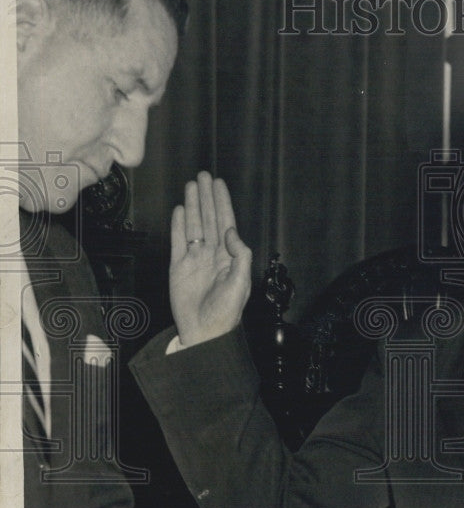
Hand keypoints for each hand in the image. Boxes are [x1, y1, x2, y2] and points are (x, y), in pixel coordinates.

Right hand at [170, 172, 251, 347]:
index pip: (226, 223)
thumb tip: (232, 231)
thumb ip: (240, 255)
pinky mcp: (179, 266)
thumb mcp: (241, 282)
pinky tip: (179, 210)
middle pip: (209, 218)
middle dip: (206, 197)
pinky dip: (178, 225)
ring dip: (193, 205)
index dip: (223, 203)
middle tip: (203, 176)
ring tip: (191, 186)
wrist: (204, 331)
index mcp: (230, 257)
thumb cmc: (226, 313)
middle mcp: (213, 254)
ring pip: (194, 225)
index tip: (219, 185)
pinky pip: (178, 241)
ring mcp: (195, 259)